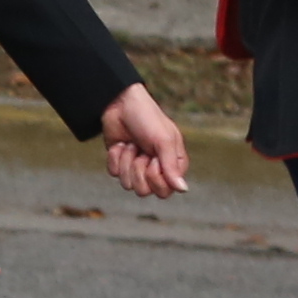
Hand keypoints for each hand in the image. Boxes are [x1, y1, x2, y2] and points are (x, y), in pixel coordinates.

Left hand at [100, 82, 192, 201]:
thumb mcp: (164, 141)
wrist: (121, 104)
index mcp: (173, 165)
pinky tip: (121, 144)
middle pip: (144, 192)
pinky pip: (114, 173)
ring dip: (127, 161)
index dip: (156, 178)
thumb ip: (172, 167)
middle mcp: (156, 169)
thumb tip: (183, 190)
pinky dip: (115, 157)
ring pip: (127, 185)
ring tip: (131, 145)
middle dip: (138, 170)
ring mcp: (137, 167)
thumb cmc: (148, 119)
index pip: (165, 191)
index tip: (154, 159)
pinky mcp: (120, 163)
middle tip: (141, 152)